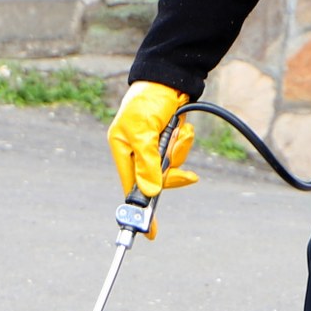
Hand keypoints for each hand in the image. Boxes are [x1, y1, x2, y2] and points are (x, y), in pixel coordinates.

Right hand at [108, 82, 197, 201]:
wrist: (169, 78)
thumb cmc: (148, 101)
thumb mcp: (144, 132)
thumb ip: (147, 163)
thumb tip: (150, 191)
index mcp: (122, 150)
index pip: (130, 187)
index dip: (140, 208)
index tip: (150, 232)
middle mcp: (137, 151)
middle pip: (156, 180)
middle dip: (172, 173)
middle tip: (188, 176)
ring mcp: (154, 147)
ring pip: (171, 166)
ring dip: (179, 151)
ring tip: (179, 133)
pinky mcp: (169, 140)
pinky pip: (180, 152)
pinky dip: (184, 141)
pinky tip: (182, 128)